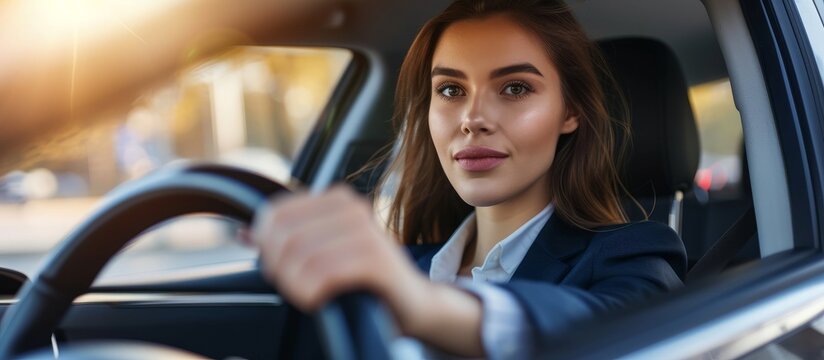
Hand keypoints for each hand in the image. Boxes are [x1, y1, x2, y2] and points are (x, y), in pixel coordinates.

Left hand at [251, 185, 483, 355]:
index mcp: (337, 198)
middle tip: (293, 287)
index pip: (275, 214)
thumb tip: (243, 233)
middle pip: (283, 236)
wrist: (412, 302)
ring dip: (295, 285)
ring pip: (300, 256)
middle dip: (279, 269)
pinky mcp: (376, 260)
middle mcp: (352, 207)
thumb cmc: (363, 279)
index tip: (278, 269)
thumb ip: (287, 238)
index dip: (265, 246)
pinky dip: (311, 293)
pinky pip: (323, 274)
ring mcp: (367, 232)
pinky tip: (318, 300)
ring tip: (307, 296)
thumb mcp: (325, 251)